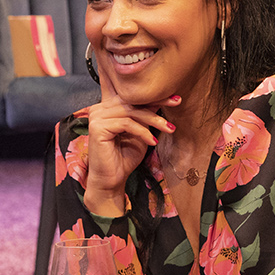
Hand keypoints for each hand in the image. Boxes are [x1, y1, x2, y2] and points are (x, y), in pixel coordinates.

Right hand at [82, 56, 177, 212]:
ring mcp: (97, 117)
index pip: (132, 95)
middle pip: (132, 100)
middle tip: (177, 103)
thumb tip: (161, 98)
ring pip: (132, 112)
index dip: (152, 94)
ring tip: (169, 129)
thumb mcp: (140, 131)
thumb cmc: (124, 157)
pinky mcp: (98, 127)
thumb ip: (145, 115)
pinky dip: (143, 132)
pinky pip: (127, 124)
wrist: (111, 180)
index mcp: (108, 107)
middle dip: (157, 101)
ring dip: (154, 120)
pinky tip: (153, 142)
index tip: (174, 96)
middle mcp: (100, 108)